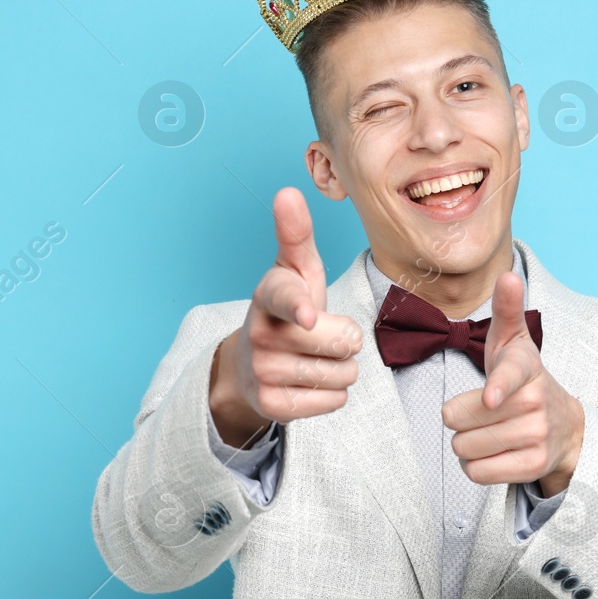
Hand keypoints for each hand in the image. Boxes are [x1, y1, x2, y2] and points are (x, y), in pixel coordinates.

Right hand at [209, 187, 361, 446]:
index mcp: (268, 294)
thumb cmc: (287, 310)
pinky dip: (332, 394)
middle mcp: (260, 333)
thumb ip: (295, 234)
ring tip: (315, 358)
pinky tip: (310, 382)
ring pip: (342, 374)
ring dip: (341, 368)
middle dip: (346, 340)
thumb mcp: (295, 271)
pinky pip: (334, 402)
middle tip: (323, 334)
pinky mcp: (272, 407)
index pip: (285, 298)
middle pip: (342, 342)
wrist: (251, 364)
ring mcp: (263, 372)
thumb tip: (288, 191)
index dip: (300, 306)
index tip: (308, 315)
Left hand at [442, 270, 583, 494]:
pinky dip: (476, 465)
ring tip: (487, 431)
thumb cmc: (523, 379)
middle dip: (459, 418)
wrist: (566, 426)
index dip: (497, 388)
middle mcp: (535, 402)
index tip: (490, 398)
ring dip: (466, 443)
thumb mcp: (513, 342)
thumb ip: (506, 309)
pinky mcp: (533, 466)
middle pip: (460, 419)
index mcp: (525, 367)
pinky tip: (492, 452)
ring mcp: (537, 436)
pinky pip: (478, 473)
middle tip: (480, 411)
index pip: (508, 376)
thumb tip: (508, 275)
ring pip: (466, 448)